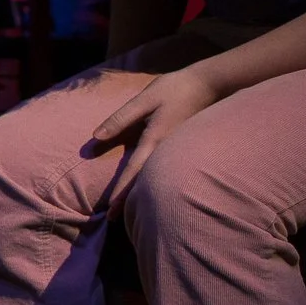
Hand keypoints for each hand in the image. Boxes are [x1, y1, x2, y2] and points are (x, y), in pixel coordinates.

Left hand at [90, 66, 218, 203]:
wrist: (210, 84)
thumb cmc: (174, 89)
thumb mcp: (144, 100)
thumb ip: (120, 118)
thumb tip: (95, 136)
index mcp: (155, 140)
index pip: (134, 171)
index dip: (121, 191)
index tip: (111, 210)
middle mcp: (166, 150)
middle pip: (144, 180)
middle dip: (128, 200)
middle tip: (113, 220)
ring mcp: (176, 150)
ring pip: (155, 176)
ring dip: (140, 193)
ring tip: (126, 210)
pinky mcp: (180, 146)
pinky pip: (163, 167)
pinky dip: (151, 180)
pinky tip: (145, 187)